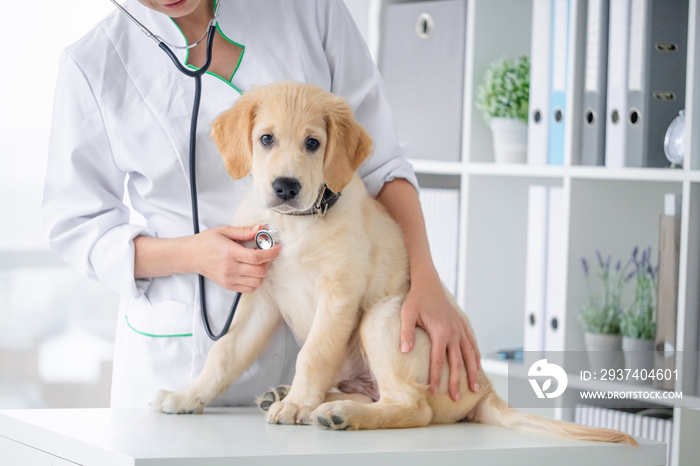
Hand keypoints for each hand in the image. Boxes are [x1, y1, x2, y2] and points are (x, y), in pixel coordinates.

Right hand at [191, 225, 281, 292]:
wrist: (191, 256)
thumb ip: (244, 231)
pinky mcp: (228, 286)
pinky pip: (249, 289)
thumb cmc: (207, 242)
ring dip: (263, 272)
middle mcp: (230, 268)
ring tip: (260, 262)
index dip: (271, 253)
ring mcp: (229, 279)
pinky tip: (253, 271)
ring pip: (256, 282)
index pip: (257, 257)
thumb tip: (260, 229)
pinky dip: (256, 281)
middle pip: (259, 271)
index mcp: (230, 253)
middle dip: (269, 262)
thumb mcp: (224, 231)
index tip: (278, 248)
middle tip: (268, 254)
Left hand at [399, 271, 480, 400]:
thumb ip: (406, 333)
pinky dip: (476, 357)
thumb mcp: (407, 314)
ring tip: (474, 388)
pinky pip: (472, 344)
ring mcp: (460, 329)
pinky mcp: (463, 325)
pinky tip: (477, 367)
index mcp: (440, 332)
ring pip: (470, 355)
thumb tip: (404, 351)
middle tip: (456, 399)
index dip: (437, 377)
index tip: (434, 391)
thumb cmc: (416, 299)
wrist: (429, 283)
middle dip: (457, 382)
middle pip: (457, 362)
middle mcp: (454, 332)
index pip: (438, 360)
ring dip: (472, 372)